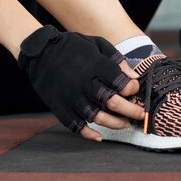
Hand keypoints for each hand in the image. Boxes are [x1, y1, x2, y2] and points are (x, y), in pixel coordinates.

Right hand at [18, 25, 143, 137]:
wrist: (40, 52)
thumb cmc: (71, 46)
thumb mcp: (96, 44)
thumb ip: (116, 59)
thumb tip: (133, 77)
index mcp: (96, 66)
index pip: (122, 83)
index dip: (132, 89)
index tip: (134, 89)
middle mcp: (86, 83)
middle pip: (114, 103)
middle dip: (132, 111)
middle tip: (140, 115)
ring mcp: (73, 97)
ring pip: (99, 118)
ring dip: (115, 124)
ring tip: (124, 124)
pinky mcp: (61, 108)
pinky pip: (77, 126)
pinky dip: (89, 134)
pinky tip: (99, 135)